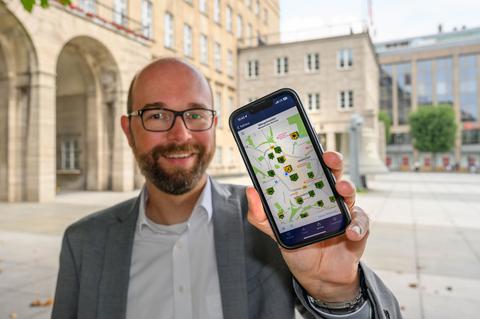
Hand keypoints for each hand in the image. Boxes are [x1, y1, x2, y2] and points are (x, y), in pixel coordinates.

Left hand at [246, 151, 369, 301]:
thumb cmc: (299, 246)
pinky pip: (361, 223)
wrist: (318, 275)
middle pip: (334, 173)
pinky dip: (357, 226)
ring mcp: (344, 211)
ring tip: (341, 191)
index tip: (305, 144)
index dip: (310, 154)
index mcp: (310, 193)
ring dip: (347, 189)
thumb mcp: (276, 231)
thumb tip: (251, 190)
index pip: (311, 168)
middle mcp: (328, 197)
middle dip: (333, 161)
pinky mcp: (357, 227)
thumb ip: (261, 215)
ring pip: (349, 193)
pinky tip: (350, 233)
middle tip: (328, 158)